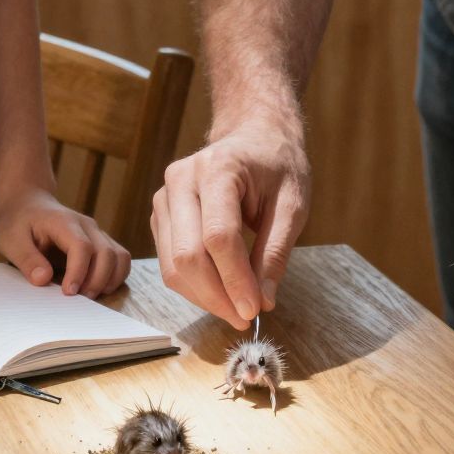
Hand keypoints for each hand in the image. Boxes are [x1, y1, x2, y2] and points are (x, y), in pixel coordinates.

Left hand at [0, 186, 130, 299]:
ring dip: (110, 280)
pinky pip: (120, 259)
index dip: (78, 272)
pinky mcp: (101, 242)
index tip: (68, 293)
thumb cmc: (18, 222)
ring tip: (89, 296)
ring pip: (119, 256)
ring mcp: (97, 233)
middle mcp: (87, 225)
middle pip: (106, 253)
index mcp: (63, 222)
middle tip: (78, 300)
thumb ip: (27, 259)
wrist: (28, 203)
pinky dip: (115, 276)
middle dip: (96, 281)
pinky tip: (98, 288)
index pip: (81, 247)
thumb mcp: (11, 239)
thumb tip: (43, 279)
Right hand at [152, 119, 309, 328]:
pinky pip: (169, 262)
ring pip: (173, 264)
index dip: (235, 280)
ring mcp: (164, 196)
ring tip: (236, 310)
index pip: (218, 236)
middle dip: (217, 296)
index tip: (255, 310)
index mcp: (218, 168)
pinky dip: (194, 286)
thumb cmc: (277, 165)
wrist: (253, 135)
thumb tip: (263, 300)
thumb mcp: (293, 204)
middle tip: (245, 318)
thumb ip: (276, 251)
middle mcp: (181, 180)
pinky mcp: (161, 215)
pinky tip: (220, 293)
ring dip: (204, 297)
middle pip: (188, 255)